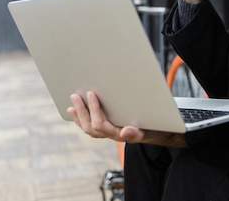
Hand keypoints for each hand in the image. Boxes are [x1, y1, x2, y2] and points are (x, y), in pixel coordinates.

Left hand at [67, 91, 186, 147]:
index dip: (94, 110)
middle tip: (76, 96)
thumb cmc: (152, 128)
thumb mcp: (148, 130)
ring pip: (88, 128)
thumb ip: (136, 132)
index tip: (91, 94)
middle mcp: (111, 135)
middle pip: (91, 128)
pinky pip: (90, 127)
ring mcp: (108, 133)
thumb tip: (125, 132)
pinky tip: (75, 111)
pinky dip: (81, 119)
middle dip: (82, 111)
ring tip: (72, 104)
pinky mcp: (107, 129)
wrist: (156, 132)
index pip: (101, 125)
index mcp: (119, 134)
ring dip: (79, 116)